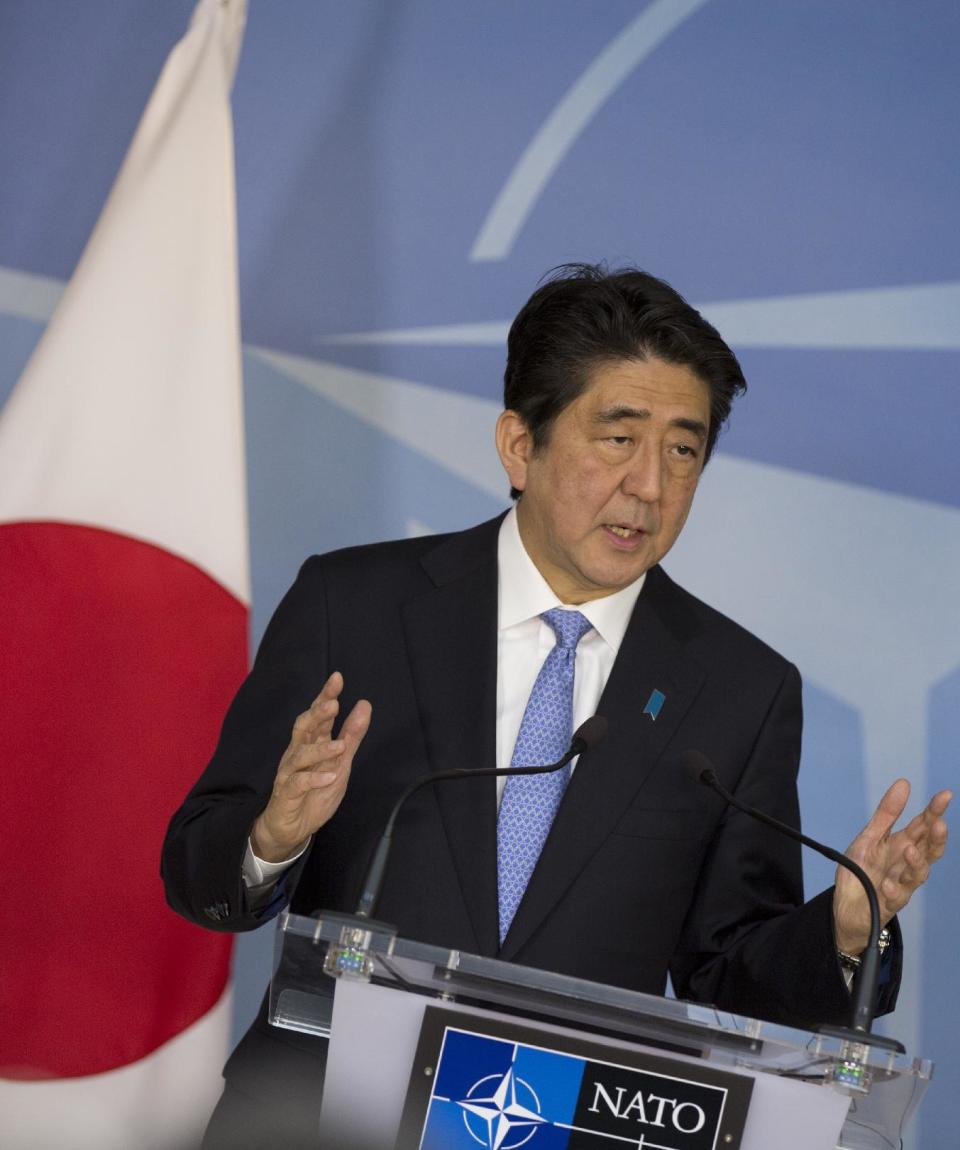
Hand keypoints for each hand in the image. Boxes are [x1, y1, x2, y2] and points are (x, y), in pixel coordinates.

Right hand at [251, 671, 371, 862]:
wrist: (291, 829)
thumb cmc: (314, 792)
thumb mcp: (340, 763)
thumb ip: (351, 735)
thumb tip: (364, 704)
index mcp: (311, 743)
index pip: (318, 714)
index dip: (326, 695)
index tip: (337, 678)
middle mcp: (297, 753)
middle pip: (303, 727)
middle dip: (317, 714)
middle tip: (332, 704)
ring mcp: (289, 772)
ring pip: (300, 755)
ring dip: (320, 749)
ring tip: (340, 746)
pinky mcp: (285, 793)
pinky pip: (297, 783)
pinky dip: (313, 779)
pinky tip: (329, 777)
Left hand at [833, 779, 950, 954]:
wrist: (847, 906)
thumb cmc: (862, 869)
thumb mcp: (870, 837)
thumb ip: (887, 814)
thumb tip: (904, 783)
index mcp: (902, 845)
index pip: (922, 826)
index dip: (934, 811)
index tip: (946, 795)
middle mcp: (906, 864)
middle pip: (928, 850)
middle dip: (936, 838)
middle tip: (939, 824)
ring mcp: (900, 885)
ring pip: (917, 875)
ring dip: (916, 863)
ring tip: (910, 849)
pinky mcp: (888, 903)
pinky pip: (895, 898)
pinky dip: (893, 890)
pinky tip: (888, 884)